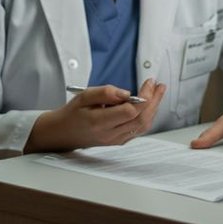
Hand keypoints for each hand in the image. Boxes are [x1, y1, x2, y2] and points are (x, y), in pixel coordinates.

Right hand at [25, 79, 165, 152]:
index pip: (130, 112)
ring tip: (158, 92)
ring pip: (143, 126)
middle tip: (159, 86)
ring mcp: (116, 140)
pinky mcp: (119, 141)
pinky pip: (138, 129)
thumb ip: (106, 92)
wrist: (63, 133)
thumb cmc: (72, 113)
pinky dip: (147, 116)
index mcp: (99, 123)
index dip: (143, 96)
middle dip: (154, 101)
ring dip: (154, 108)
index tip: (148, 83)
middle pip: (141, 119)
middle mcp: (110, 134)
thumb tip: (127, 93)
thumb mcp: (84, 96)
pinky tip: (149, 104)